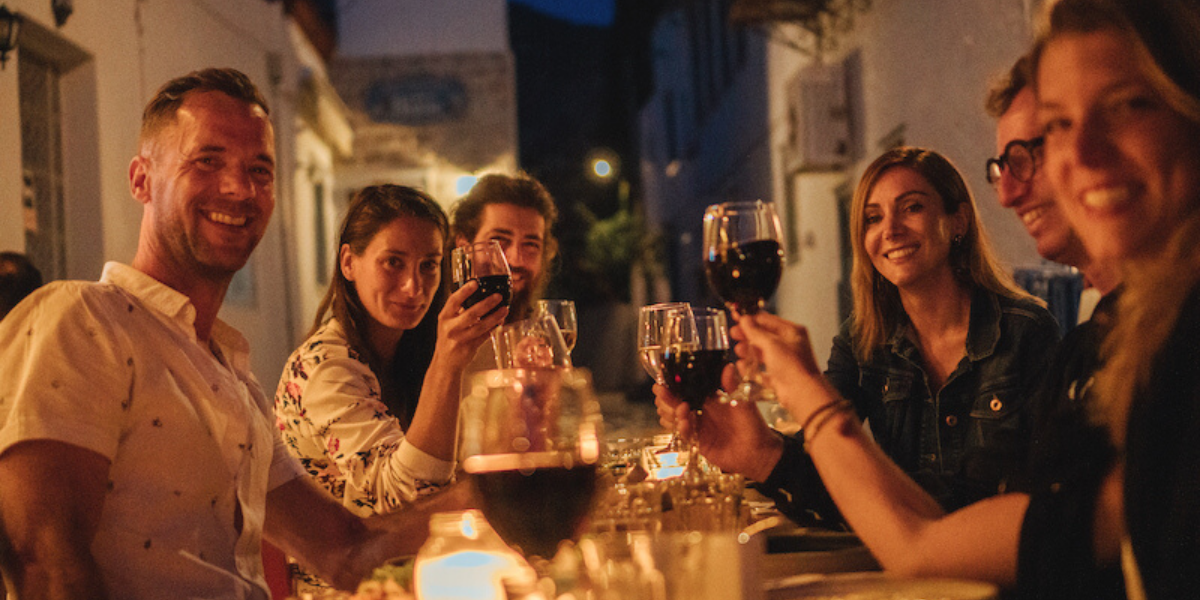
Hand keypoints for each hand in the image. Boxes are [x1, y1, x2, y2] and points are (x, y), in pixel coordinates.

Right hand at [433, 280, 508, 367]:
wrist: (445, 363)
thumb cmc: (449, 337)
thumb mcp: (448, 322)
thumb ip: (460, 310)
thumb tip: (481, 294)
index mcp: (444, 317)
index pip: (453, 301)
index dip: (464, 291)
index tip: (476, 283)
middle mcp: (450, 328)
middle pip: (471, 314)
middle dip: (486, 304)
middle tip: (498, 296)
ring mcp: (460, 339)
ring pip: (481, 326)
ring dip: (495, 317)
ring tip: (504, 309)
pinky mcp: (469, 348)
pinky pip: (484, 336)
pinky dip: (493, 328)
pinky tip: (500, 321)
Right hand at [653, 364, 783, 481]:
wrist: (758, 453)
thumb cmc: (753, 425)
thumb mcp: (743, 403)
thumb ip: (733, 386)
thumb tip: (728, 366)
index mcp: (709, 398)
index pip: (686, 388)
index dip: (673, 384)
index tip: (663, 380)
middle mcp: (701, 410)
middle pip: (675, 402)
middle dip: (667, 398)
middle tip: (663, 394)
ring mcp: (698, 426)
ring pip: (675, 417)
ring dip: (672, 412)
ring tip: (681, 410)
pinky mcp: (698, 441)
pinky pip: (684, 433)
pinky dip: (681, 427)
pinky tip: (684, 423)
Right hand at [731, 313, 839, 423]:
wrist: (801, 394)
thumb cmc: (793, 367)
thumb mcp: (771, 344)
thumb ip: (756, 331)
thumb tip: (745, 320)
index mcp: (792, 332)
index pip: (767, 320)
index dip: (750, 320)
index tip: (737, 319)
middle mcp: (789, 345)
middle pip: (763, 336)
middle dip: (747, 335)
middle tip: (735, 335)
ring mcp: (784, 360)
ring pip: (762, 352)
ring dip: (748, 351)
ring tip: (739, 351)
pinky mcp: (779, 376)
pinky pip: (762, 369)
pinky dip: (752, 367)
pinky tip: (743, 366)